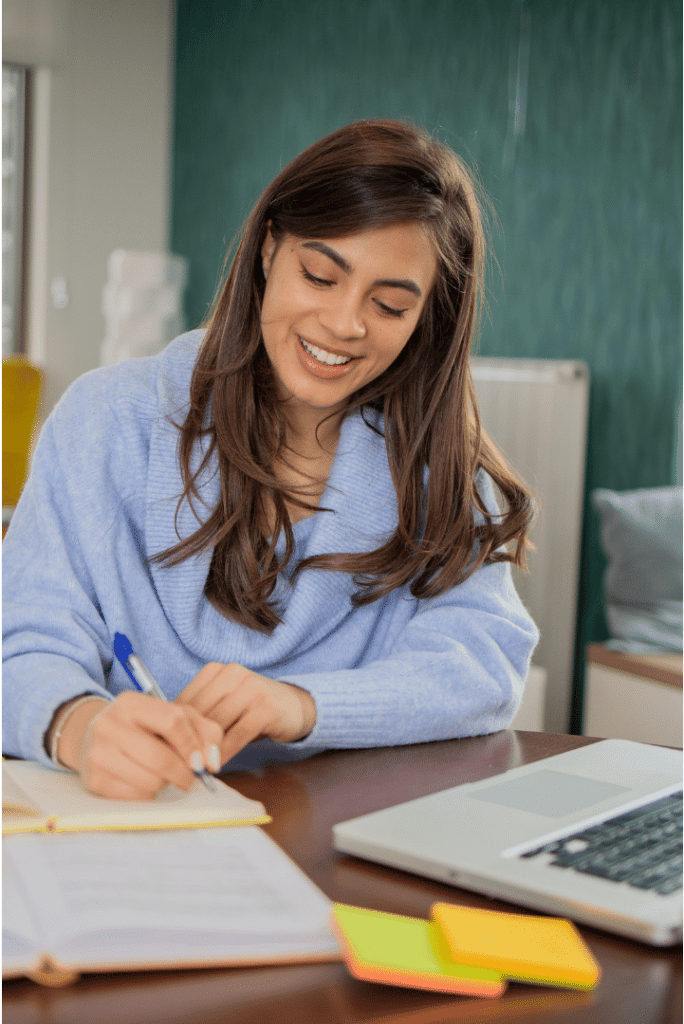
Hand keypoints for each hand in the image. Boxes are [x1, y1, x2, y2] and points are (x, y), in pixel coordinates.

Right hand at [50, 692, 222, 800]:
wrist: (91, 737)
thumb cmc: (144, 727)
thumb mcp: (174, 716)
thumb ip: (203, 731)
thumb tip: (212, 763)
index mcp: (131, 703)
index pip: (172, 721)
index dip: (192, 745)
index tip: (202, 761)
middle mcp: (109, 725)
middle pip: (162, 759)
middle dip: (184, 774)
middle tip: (191, 778)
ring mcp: (98, 753)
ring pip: (151, 781)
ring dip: (166, 783)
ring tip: (162, 774)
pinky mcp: (95, 780)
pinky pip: (136, 796)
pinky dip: (149, 793)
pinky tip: (144, 781)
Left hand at [176, 663, 316, 766]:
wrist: (294, 706)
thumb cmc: (251, 709)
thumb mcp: (224, 704)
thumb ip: (201, 714)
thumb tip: (167, 739)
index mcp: (216, 670)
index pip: (186, 700)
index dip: (174, 728)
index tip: (165, 749)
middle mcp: (233, 673)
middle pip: (200, 713)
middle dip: (188, 741)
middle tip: (177, 764)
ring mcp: (252, 688)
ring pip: (217, 724)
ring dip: (205, 749)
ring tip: (195, 768)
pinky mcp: (267, 706)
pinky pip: (237, 734)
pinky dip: (224, 752)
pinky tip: (216, 765)